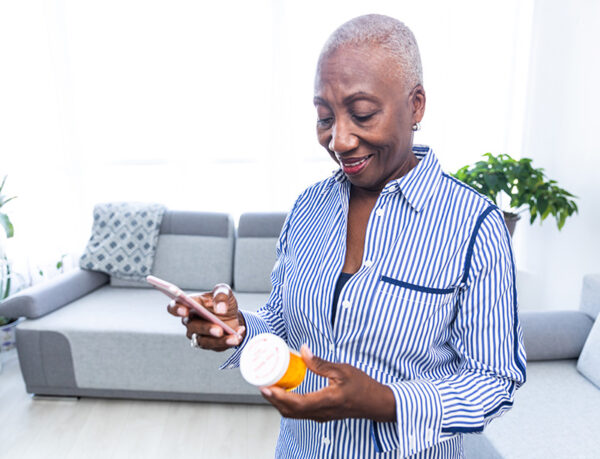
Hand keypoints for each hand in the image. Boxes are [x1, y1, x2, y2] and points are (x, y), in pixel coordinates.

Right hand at [166, 283, 245, 351]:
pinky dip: (227, 341)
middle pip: (192, 326)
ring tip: (234, 336)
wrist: (234, 316)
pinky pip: (214, 346)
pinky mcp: (207, 344)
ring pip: (203, 340)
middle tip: (219, 329)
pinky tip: (237, 336)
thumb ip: (221, 295)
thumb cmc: (223, 302)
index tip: (185, 311)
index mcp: (190, 304)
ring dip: (219, 339)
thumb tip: (219, 308)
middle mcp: (190, 320)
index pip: (174, 307)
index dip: (176, 309)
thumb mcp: (225, 292)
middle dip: (206, 328)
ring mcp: (197, 334)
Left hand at [260, 345, 395, 421]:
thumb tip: (303, 351)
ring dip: (279, 403)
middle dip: (274, 400)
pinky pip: (300, 413)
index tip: (266, 388)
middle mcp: (321, 412)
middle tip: (262, 385)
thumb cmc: (363, 387)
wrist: (376, 403)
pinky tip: (285, 393)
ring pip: (294, 414)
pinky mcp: (322, 415)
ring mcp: (321, 416)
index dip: (279, 397)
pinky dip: (288, 404)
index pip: (297, 403)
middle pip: (291, 412)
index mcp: (327, 401)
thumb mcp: (343, 370)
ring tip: (270, 388)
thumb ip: (321, 363)